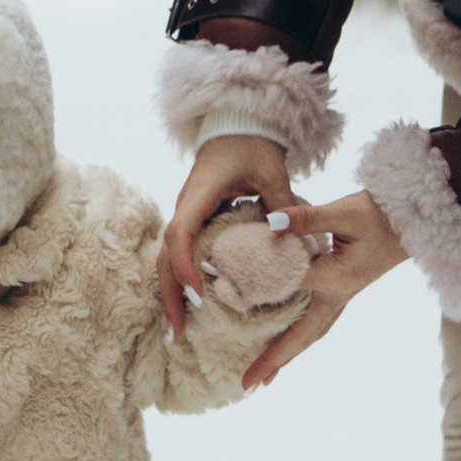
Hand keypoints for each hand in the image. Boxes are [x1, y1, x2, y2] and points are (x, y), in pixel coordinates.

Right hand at [159, 133, 291, 335]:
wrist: (237, 127)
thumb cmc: (253, 145)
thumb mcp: (272, 171)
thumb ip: (282, 201)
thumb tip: (294, 237)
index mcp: (199, 195)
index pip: (181, 234)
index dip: (185, 265)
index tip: (199, 294)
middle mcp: (186, 208)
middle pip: (165, 256)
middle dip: (170, 295)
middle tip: (178, 333)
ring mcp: (187, 216)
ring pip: (167, 260)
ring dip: (170, 295)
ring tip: (177, 332)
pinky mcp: (194, 223)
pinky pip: (180, 256)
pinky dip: (180, 282)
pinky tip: (189, 308)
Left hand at [239, 187, 407, 390]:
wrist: (412, 221)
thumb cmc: (379, 213)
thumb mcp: (344, 211)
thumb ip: (305, 218)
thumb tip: (270, 224)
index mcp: (334, 277)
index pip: (284, 288)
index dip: (250, 287)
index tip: (217, 287)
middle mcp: (338, 296)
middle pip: (300, 337)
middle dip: (274, 361)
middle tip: (248, 385)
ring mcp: (342, 298)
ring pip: (310, 335)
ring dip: (286, 356)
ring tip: (265, 378)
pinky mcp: (343, 293)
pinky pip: (316, 324)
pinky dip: (298, 339)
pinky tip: (287, 344)